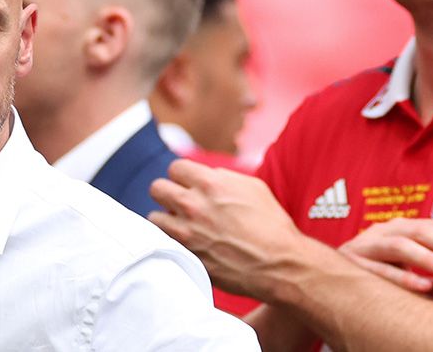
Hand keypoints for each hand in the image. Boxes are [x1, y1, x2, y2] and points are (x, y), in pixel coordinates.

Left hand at [149, 159, 306, 299]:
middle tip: (179, 203)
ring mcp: (187, 232)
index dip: (183, 176)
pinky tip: (184, 242)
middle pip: (157, 188)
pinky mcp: (186, 255)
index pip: (175, 168)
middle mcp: (193, 205)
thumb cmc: (271, 225)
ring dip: (165, 219)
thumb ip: (225, 178)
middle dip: (168, 193)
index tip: (188, 185)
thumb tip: (209, 176)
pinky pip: (162, 242)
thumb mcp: (253, 188)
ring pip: (153, 217)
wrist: (279, 264)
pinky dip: (169, 241)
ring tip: (179, 224)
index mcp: (211, 184)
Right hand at [338, 217, 432, 301]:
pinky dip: (400, 276)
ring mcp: (365, 246)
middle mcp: (382, 232)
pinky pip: (378, 269)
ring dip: (427, 257)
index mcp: (399, 230)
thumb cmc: (371, 280)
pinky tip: (422, 285)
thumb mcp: (408, 280)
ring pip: (399, 245)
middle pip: (420, 230)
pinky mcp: (351, 264)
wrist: (318, 283)